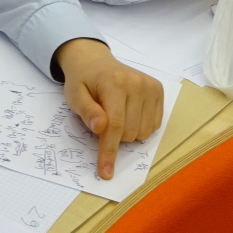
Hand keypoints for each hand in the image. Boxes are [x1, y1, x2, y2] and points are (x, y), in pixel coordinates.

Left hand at [55, 38, 164, 180]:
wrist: (95, 61)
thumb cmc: (82, 82)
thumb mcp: (74, 96)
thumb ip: (87, 112)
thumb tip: (100, 128)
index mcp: (114, 82)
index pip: (115, 125)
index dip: (109, 151)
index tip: (105, 171)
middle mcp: (137, 83)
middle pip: (130, 132)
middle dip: (114, 137)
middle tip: (102, 121)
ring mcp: (151, 86)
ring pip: (144, 132)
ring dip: (127, 133)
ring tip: (116, 114)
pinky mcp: (158, 91)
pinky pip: (154, 125)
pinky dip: (140, 126)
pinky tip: (129, 113)